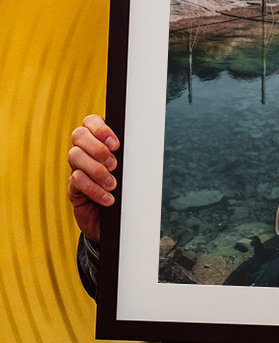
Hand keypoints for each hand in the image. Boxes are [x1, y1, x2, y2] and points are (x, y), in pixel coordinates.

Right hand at [67, 115, 119, 241]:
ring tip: (112, 184)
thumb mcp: (129, 170)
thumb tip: (141, 145)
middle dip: (98, 148)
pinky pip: (77, 180)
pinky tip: (108, 198)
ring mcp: (76, 169)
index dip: (100, 128)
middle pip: (78, 135)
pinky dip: (94, 189)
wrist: (116, 221)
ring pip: (75, 156)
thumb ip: (129, 156)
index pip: (90, 121)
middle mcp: (84, 152)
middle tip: (114, 165)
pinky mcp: (73, 188)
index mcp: (98, 141)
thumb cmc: (125, 190)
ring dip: (97, 170)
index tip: (116, 144)